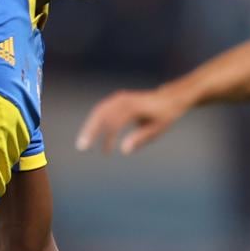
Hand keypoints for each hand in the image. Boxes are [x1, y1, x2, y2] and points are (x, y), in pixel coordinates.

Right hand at [74, 87, 188, 154]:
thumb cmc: (163, 116)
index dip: (108, 138)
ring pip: (98, 111)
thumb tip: (123, 150)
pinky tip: (92, 134)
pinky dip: (95, 122)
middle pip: (100, 114)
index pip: (114, 122)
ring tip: (83, 143)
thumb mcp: (155, 129)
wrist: (168, 99)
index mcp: (133, 107)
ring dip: (90, 127)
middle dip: (90, 130)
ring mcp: (119, 98)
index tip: (106, 152)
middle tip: (81, 147)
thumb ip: (139, 138)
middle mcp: (123, 100)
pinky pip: (102, 110)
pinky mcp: (117, 100)